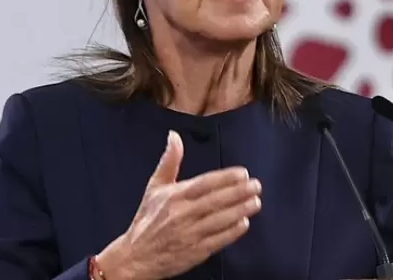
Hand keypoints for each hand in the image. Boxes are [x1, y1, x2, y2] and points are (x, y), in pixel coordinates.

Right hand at [95, 130, 261, 279]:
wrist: (135, 257)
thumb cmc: (147, 219)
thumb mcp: (155, 187)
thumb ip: (169, 161)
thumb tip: (174, 136)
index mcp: (175, 196)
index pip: (205, 183)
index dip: (225, 178)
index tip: (243, 173)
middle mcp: (182, 214)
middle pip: (216, 201)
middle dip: (239, 192)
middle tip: (256, 186)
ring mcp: (189, 234)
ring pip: (219, 220)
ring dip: (240, 210)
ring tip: (256, 202)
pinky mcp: (194, 252)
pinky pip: (217, 240)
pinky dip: (231, 232)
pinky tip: (244, 223)